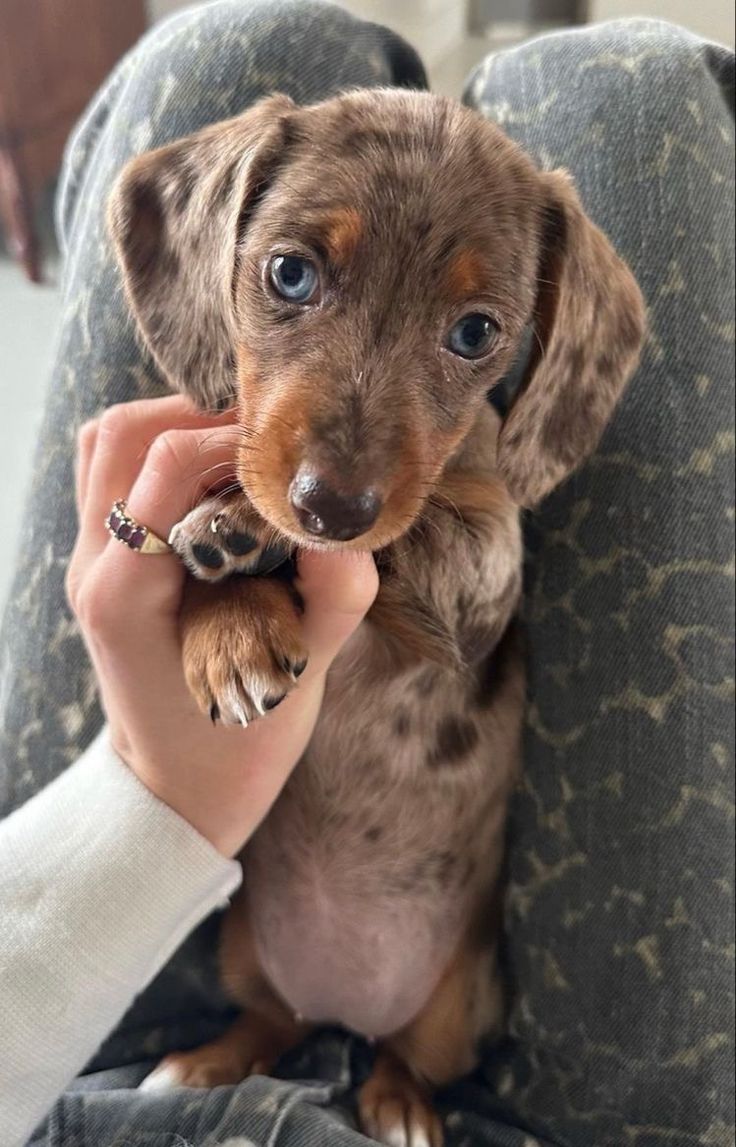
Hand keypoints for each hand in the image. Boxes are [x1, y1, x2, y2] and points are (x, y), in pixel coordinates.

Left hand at [66, 395, 377, 856]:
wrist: (181, 789)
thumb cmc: (240, 743)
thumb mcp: (300, 675)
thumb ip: (333, 597)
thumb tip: (350, 523)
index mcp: (127, 594)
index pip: (168, 463)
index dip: (239, 440)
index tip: (294, 456)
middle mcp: (93, 566)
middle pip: (123, 432)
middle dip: (203, 416)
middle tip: (272, 442)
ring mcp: (88, 561)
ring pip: (108, 441)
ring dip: (178, 425)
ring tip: (246, 452)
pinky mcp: (102, 561)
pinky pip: (113, 471)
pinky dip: (160, 450)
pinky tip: (218, 479)